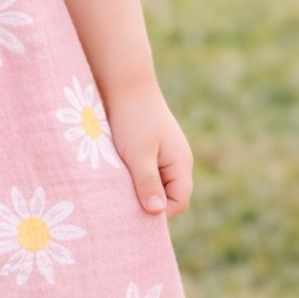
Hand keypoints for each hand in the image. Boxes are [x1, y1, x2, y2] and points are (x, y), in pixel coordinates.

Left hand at [103, 80, 193, 218]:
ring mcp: (164, 154)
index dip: (159, 213)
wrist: (124, 83)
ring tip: (119, 191)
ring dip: (138, 190)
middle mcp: (176, 161)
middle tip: (123, 207)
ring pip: (155, 184)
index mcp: (181, 164)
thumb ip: (148, 183)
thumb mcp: (139, 154)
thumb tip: (156, 213)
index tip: (134, 214)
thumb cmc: (133, 118)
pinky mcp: (149, 148)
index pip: (178, 202)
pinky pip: (145, 172)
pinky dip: (133, 177)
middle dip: (148, 203)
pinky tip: (117, 177)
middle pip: (168, 196)